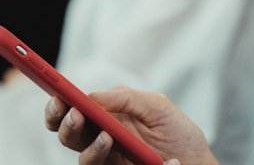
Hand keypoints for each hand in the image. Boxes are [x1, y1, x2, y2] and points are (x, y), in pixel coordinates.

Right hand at [45, 86, 217, 164]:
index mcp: (107, 117)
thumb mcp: (157, 107)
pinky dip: (112, 159)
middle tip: (76, 116)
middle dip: (68, 126)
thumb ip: (126, 98)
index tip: (58, 99)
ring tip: (108, 137)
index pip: (73, 112)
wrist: (195, 161)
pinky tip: (143, 158)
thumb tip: (92, 96)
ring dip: (92, 148)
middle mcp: (102, 140)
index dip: (58, 107)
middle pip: (71, 137)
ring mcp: (110, 161)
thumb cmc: (177, 132)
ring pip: (84, 160)